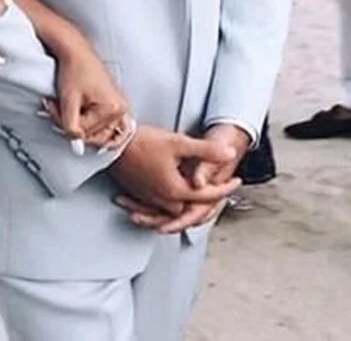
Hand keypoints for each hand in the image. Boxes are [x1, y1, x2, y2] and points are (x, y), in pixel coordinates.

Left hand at [40, 41, 129, 150]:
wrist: (76, 51)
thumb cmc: (73, 70)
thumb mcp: (68, 100)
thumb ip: (71, 127)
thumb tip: (77, 148)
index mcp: (114, 108)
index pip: (85, 132)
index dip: (63, 122)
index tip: (52, 107)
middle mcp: (121, 110)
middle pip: (92, 135)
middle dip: (71, 124)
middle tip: (57, 108)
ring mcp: (119, 108)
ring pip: (95, 131)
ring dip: (77, 123)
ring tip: (66, 106)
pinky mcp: (113, 105)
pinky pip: (100, 124)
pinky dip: (86, 121)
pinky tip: (77, 111)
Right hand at [109, 124, 240, 229]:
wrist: (113, 143)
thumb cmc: (142, 142)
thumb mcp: (179, 143)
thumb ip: (207, 150)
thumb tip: (229, 153)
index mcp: (175, 190)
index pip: (208, 194)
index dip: (225, 187)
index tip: (236, 181)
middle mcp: (163, 199)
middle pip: (191, 206)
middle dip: (206, 200)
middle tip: (219, 190)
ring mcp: (149, 198)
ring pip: (173, 209)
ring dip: (186, 202)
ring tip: (196, 193)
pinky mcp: (138, 193)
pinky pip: (157, 205)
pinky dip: (167, 201)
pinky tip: (167, 192)